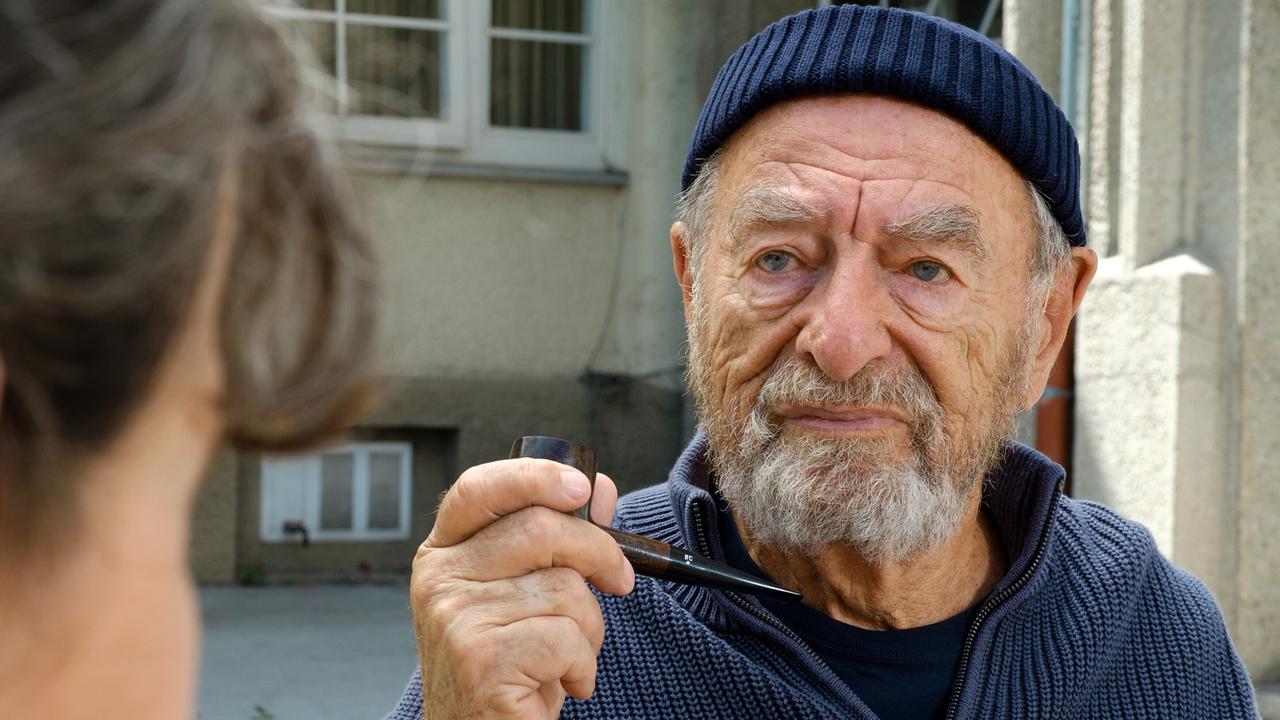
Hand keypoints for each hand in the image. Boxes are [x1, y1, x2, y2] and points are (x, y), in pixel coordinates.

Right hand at [411, 458, 634, 719]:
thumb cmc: (508, 667)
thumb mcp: (526, 595)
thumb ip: (556, 541)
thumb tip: (599, 490)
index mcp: (443, 553)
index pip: (479, 489)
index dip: (534, 476)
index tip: (581, 486)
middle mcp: (439, 579)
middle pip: (540, 528)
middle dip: (599, 554)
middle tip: (618, 582)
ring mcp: (455, 618)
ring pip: (565, 588)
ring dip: (590, 628)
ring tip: (568, 656)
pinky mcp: (480, 660)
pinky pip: (566, 638)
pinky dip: (583, 665)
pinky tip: (563, 683)